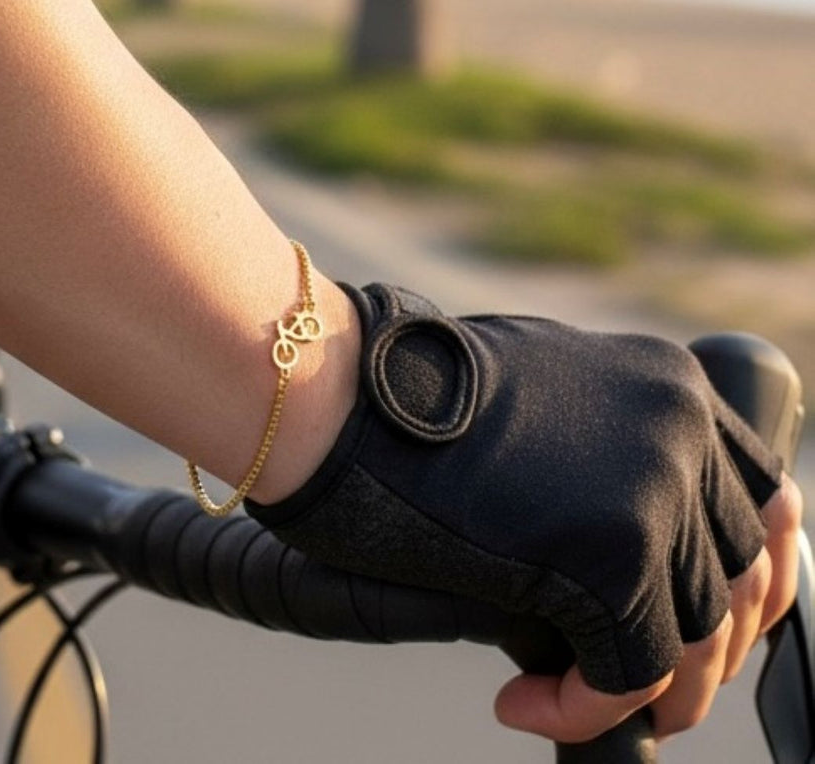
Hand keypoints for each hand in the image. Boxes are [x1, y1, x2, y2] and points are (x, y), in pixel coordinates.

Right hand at [248, 283, 799, 741]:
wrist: (342, 387)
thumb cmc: (410, 394)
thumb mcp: (540, 394)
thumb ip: (601, 443)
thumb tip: (622, 525)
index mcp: (669, 385)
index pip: (752, 499)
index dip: (731, 572)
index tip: (693, 619)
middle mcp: (679, 430)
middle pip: (732, 570)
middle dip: (695, 640)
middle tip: (636, 679)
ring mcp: (651, 490)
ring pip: (694, 632)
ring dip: (642, 687)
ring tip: (574, 701)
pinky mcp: (604, 560)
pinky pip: (630, 672)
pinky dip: (585, 708)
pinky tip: (526, 701)